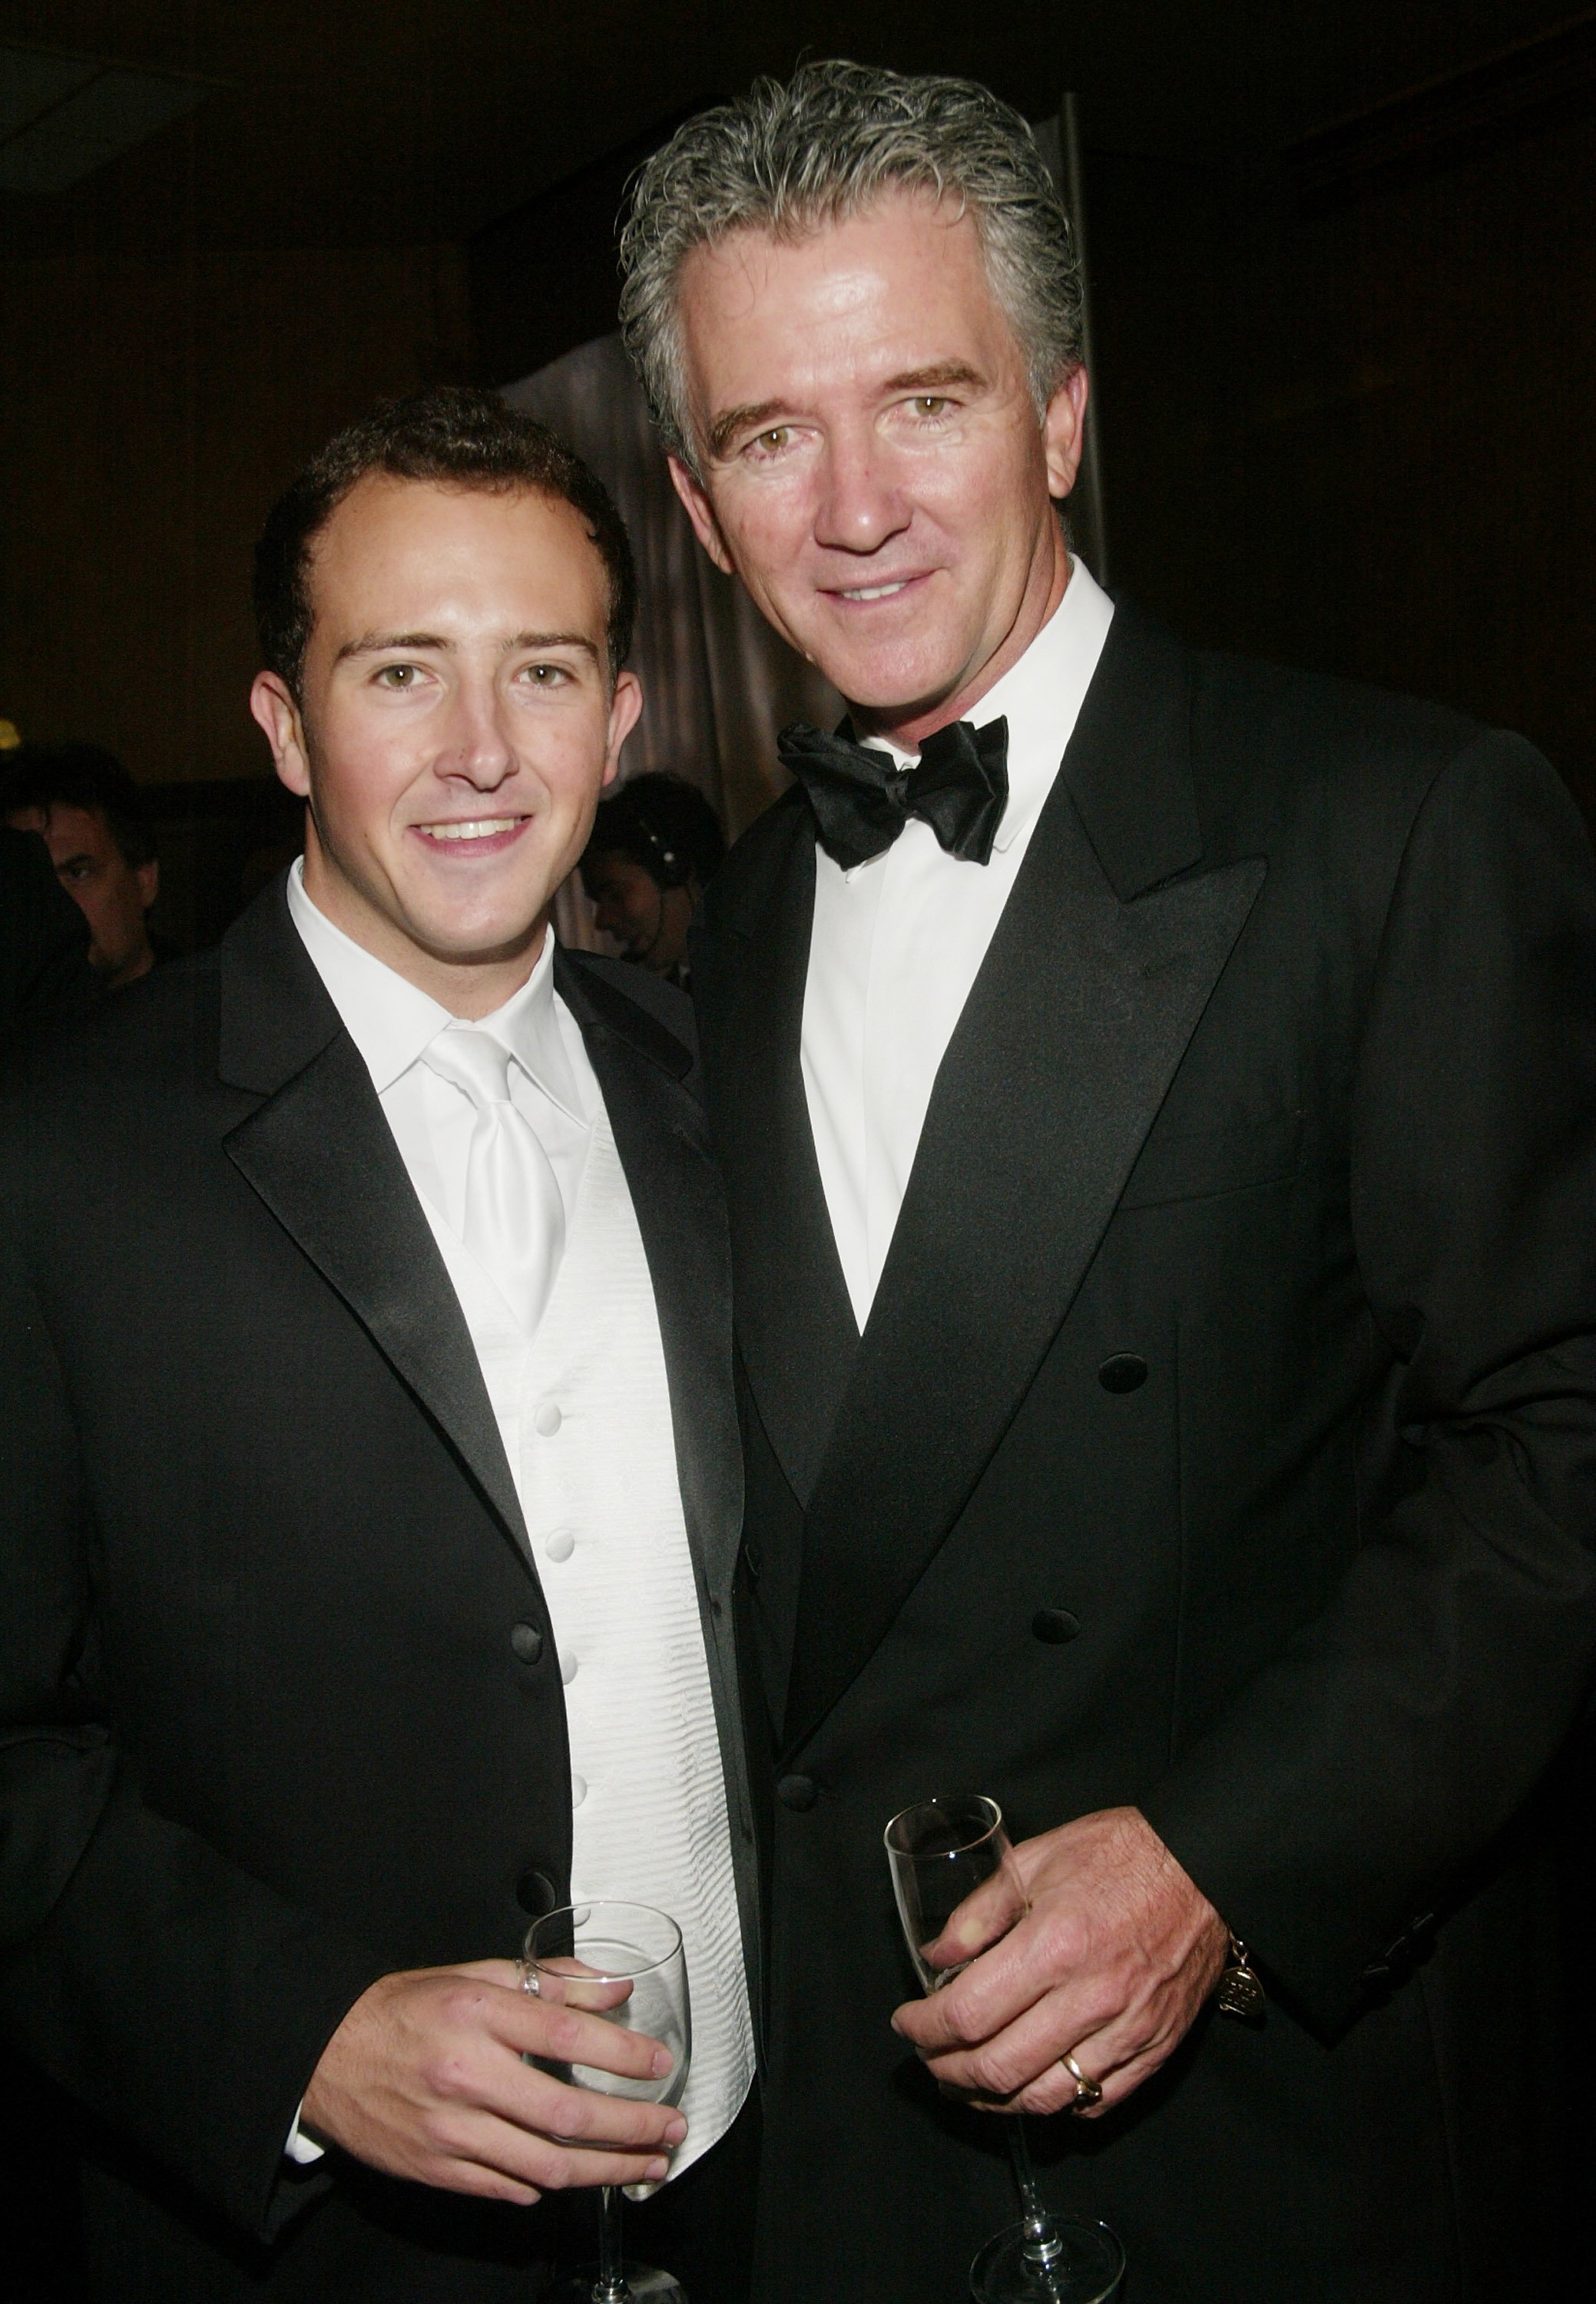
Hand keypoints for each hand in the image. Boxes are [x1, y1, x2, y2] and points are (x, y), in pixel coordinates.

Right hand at [300, 1959, 686, 2202]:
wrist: (327, 2054)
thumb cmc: (406, 2010)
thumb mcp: (477, 1976)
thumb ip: (552, 1982)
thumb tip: (615, 1990)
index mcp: (478, 2014)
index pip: (569, 2034)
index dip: (625, 2054)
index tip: (660, 2065)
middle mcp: (467, 2074)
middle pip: (568, 2113)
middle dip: (632, 2127)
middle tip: (670, 2128)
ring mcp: (451, 2130)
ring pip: (546, 2165)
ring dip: (607, 2170)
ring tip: (646, 2164)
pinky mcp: (437, 2169)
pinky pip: (508, 2189)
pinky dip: (548, 2187)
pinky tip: (577, 2177)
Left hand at [891, 1806, 1228, 2118]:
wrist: (1206, 1865)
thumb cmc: (1122, 1852)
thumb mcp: (1038, 1858)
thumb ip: (981, 1912)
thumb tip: (936, 1957)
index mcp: (1054, 1944)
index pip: (968, 2013)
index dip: (924, 2028)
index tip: (907, 2023)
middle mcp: (1090, 1998)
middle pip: (997, 2067)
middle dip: (947, 2071)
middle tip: (929, 2056)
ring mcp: (1127, 2031)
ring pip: (1043, 2097)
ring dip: (992, 2099)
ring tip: (967, 2081)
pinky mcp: (1155, 2048)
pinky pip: (1095, 2101)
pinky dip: (1054, 2104)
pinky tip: (1030, 2085)